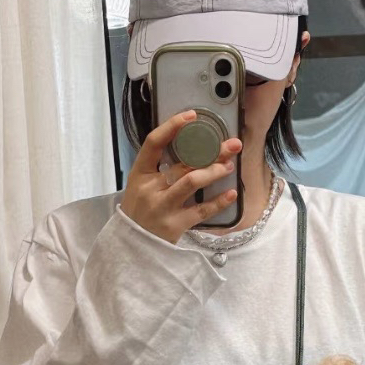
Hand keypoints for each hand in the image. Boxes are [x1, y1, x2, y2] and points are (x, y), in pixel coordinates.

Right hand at [120, 108, 241, 244]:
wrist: (132, 248)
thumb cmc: (140, 213)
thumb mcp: (141, 187)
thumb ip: (159, 168)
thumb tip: (191, 148)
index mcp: (139, 174)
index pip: (153, 143)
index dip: (172, 126)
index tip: (191, 116)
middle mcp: (150, 189)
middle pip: (182, 163)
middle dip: (210, 151)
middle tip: (232, 144)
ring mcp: (162, 207)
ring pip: (191, 182)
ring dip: (213, 171)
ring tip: (228, 166)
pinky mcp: (175, 225)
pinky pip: (201, 210)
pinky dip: (218, 201)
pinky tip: (231, 193)